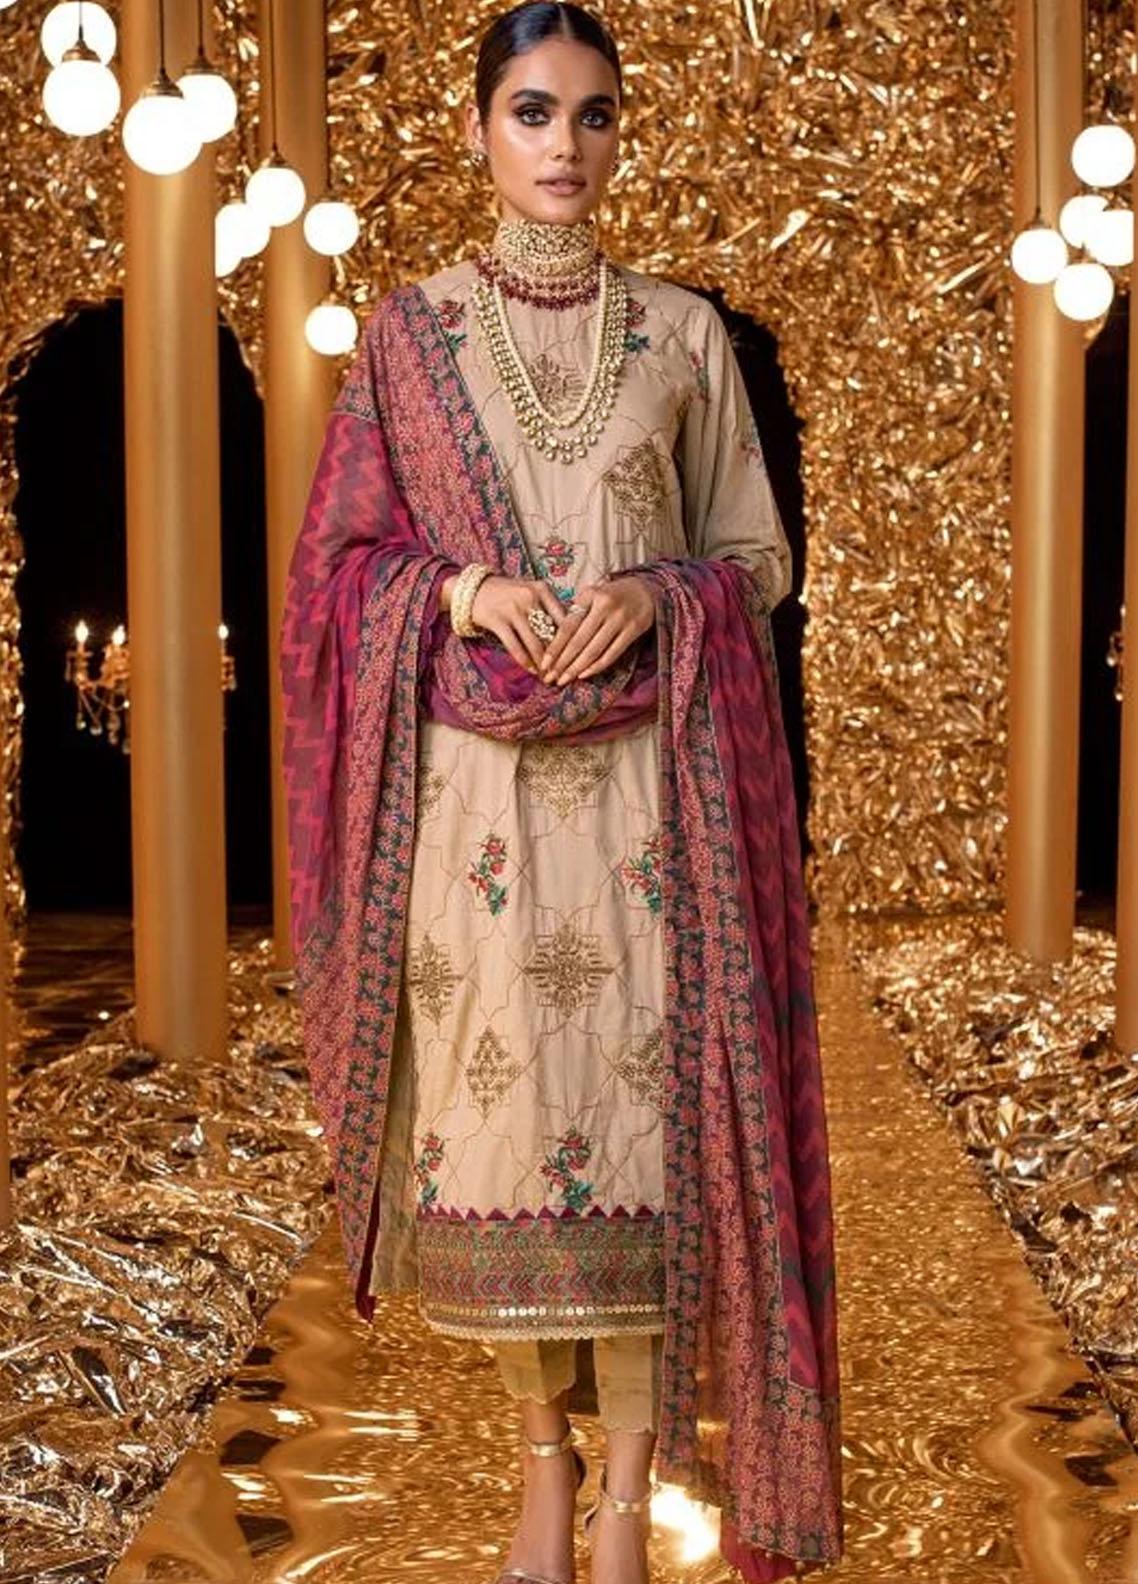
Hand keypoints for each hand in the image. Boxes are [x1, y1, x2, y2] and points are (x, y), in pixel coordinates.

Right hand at [468, 574, 568, 672]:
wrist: (473, 590)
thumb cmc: (507, 594)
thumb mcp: (530, 592)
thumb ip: (548, 608)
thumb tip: (570, 634)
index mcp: (542, 589)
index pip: (564, 618)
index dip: (571, 640)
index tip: (576, 657)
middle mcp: (529, 597)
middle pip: (550, 633)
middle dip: (558, 656)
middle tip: (564, 672)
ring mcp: (513, 609)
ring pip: (535, 643)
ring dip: (543, 663)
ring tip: (548, 675)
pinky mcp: (498, 621)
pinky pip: (515, 646)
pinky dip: (525, 661)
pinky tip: (531, 670)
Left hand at [539, 575, 655, 685]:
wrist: (644, 590)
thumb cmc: (611, 595)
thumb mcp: (591, 595)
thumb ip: (575, 613)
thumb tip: (554, 642)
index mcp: (590, 596)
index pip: (568, 626)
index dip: (555, 647)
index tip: (543, 664)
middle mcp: (605, 607)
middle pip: (579, 641)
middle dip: (562, 663)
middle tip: (550, 678)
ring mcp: (620, 619)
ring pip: (594, 650)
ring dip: (576, 668)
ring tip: (563, 680)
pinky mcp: (633, 630)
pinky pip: (612, 654)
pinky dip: (597, 666)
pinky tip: (584, 675)